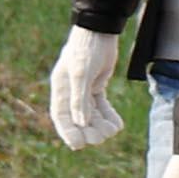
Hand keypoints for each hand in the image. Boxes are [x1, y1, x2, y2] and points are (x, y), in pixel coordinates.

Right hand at [44, 24, 122, 149]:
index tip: (78, 145)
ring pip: (91, 114)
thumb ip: (79, 99)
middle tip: (100, 139)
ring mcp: (84, 89)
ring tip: (112, 131)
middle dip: (88, 131)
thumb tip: (80, 123)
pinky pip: (101, 106)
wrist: (100, 31)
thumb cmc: (86, 49)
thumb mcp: (81, 73)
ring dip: (100, 124)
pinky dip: (108, 115)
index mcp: (61, 88)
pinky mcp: (96, 86)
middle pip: (77, 118)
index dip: (67, 132)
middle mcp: (70, 91)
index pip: (61, 116)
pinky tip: (117, 124)